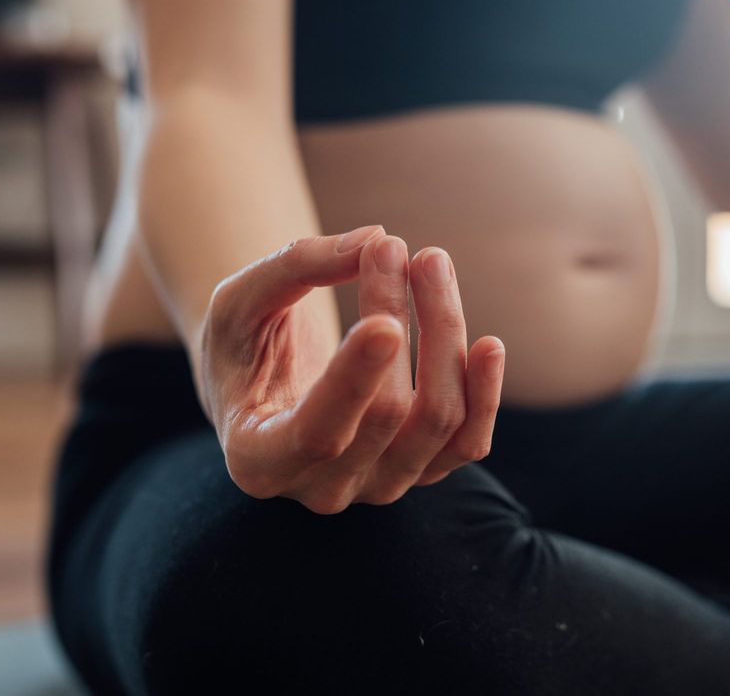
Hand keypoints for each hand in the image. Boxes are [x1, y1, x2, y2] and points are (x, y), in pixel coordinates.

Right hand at [198, 226, 505, 513]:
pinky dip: (485, 392)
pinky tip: (489, 344)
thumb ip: (295, 267)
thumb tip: (376, 240)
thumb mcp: (241, 301)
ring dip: (444, 334)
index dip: (355, 381)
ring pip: (439, 421)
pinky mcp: (420, 470)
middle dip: (398, 315)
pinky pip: (469, 442)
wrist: (264, 386)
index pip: (318, 432)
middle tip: (392, 245)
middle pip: (390, 411)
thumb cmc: (243, 343)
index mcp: (258, 458)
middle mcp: (322, 489)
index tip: (385, 322)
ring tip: (431, 263)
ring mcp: (377, 485)